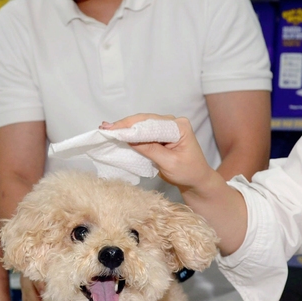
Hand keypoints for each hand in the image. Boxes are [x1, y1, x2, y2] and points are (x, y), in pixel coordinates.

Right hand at [101, 115, 217, 194]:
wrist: (196, 180)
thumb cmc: (188, 172)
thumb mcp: (169, 163)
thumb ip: (150, 149)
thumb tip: (130, 139)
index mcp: (179, 126)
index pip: (151, 123)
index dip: (131, 126)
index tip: (114, 130)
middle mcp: (173, 122)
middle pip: (145, 120)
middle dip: (124, 125)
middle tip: (105, 128)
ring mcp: (166, 127)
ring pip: (142, 124)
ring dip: (125, 128)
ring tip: (107, 129)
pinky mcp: (160, 134)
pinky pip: (143, 131)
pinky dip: (130, 133)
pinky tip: (117, 132)